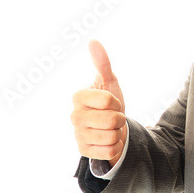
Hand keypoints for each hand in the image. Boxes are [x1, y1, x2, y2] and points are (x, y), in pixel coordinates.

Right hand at [71, 40, 127, 164]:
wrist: (111, 128)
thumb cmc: (109, 103)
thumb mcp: (109, 82)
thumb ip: (102, 63)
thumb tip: (93, 41)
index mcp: (78, 97)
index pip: (109, 101)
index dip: (117, 103)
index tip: (112, 103)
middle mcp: (74, 116)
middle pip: (113, 120)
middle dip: (119, 119)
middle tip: (113, 117)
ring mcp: (77, 135)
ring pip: (112, 137)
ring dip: (118, 133)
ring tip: (110, 129)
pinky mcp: (83, 151)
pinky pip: (110, 151)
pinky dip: (115, 147)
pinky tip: (107, 141)